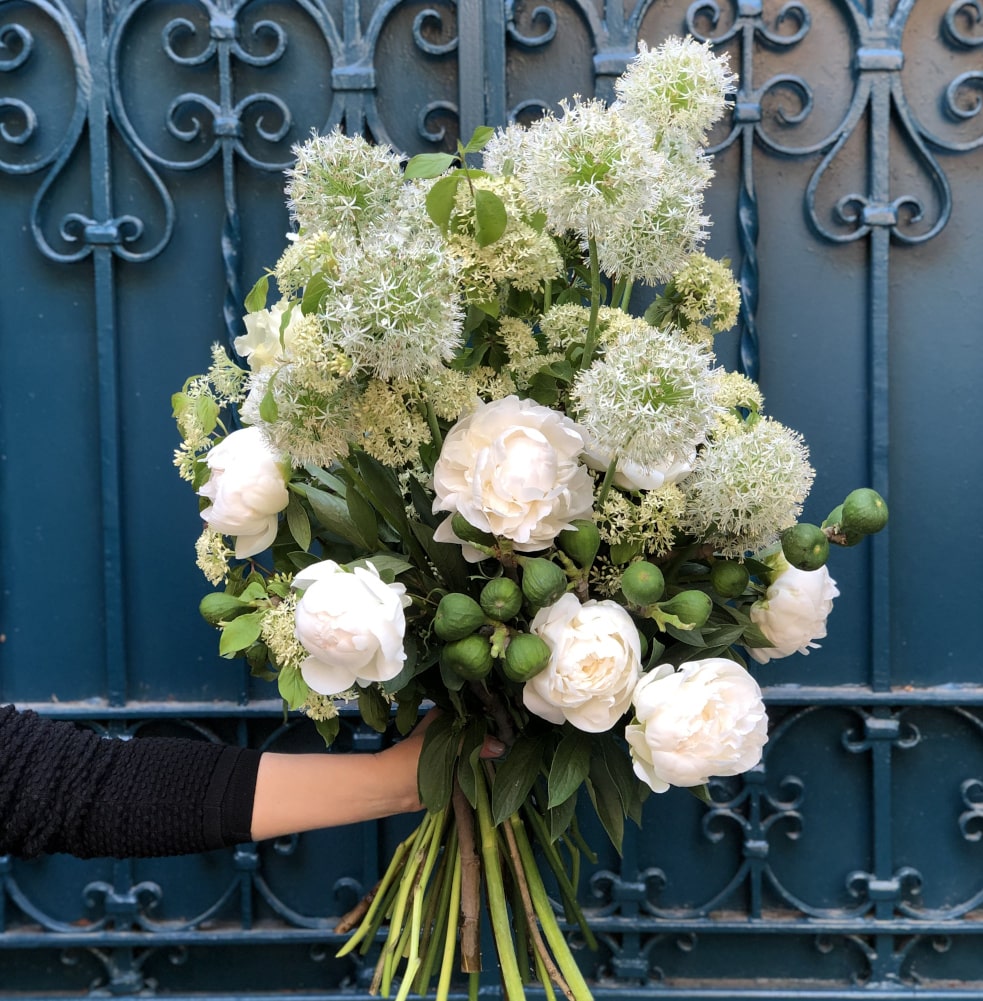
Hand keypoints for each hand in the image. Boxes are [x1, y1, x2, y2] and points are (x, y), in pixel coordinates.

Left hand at [375, 708, 506, 814]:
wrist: (392, 790)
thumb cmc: (411, 760)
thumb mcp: (444, 746)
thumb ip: (473, 744)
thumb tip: (502, 747)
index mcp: (445, 716)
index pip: (474, 710)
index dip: (491, 713)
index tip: (512, 717)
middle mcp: (450, 730)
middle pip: (478, 729)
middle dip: (495, 733)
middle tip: (519, 735)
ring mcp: (453, 749)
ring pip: (477, 747)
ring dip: (491, 751)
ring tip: (516, 749)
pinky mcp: (454, 769)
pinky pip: (473, 765)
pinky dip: (484, 766)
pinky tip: (503, 765)